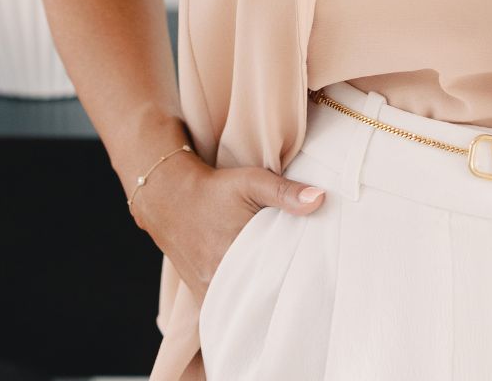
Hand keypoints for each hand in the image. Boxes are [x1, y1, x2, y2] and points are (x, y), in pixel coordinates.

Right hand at [130, 150, 327, 300]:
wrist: (171, 198)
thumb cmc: (216, 189)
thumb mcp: (252, 181)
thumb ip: (285, 192)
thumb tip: (320, 199)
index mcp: (235, 253)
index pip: (274, 280)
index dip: (294, 283)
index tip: (312, 283)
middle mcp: (218, 278)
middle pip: (258, 298)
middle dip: (279, 298)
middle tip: (303, 297)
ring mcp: (207, 289)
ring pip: (240, 308)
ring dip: (259, 305)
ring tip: (282, 306)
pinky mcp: (200, 294)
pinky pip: (223, 310)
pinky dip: (239, 309)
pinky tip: (256, 307)